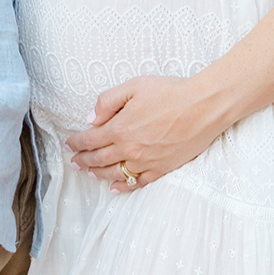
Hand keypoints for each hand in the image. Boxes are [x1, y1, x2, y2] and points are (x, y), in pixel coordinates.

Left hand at [66, 74, 226, 190]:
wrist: (203, 107)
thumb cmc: (170, 92)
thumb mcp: (134, 86)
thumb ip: (107, 101)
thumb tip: (91, 119)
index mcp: (119, 128)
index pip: (90, 140)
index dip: (77, 143)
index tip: (70, 144)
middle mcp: (129, 149)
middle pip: (99, 159)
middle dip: (83, 160)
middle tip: (74, 161)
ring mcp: (146, 162)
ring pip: (115, 173)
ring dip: (98, 174)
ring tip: (89, 173)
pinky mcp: (162, 168)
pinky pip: (138, 182)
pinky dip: (124, 186)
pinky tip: (115, 187)